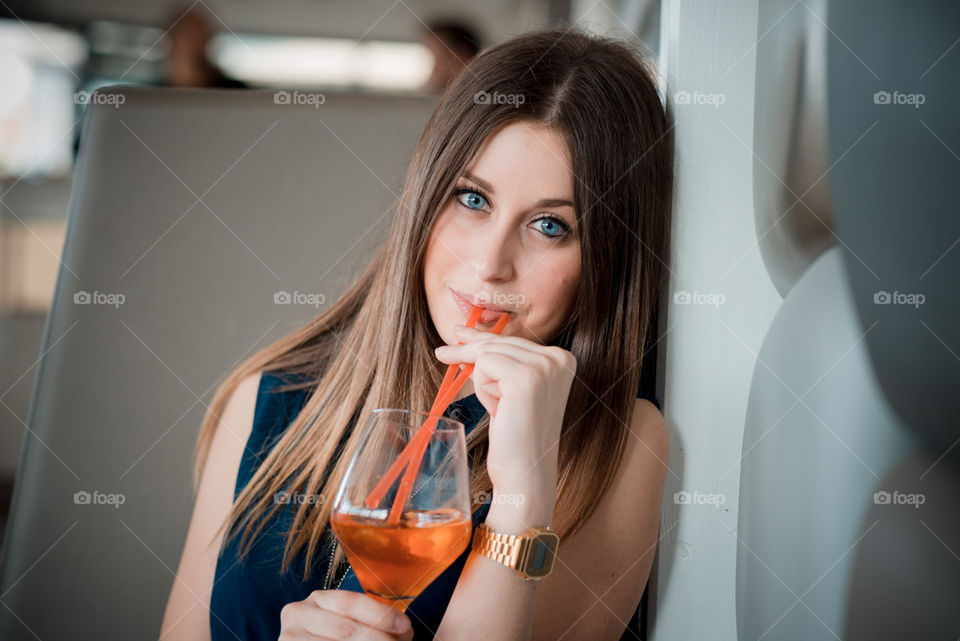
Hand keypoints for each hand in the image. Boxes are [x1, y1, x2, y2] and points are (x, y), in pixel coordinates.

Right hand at [278, 590, 412, 640]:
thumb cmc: (336, 639)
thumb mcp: (351, 624)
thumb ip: (372, 623)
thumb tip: (404, 631)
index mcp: (318, 599)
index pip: (350, 602)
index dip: (381, 614)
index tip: (406, 626)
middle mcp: (298, 614)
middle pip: (345, 629)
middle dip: (378, 638)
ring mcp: (288, 638)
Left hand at [434, 325, 576, 495]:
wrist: (525, 473)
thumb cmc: (516, 436)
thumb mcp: (511, 390)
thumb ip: (501, 362)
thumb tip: (464, 335)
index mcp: (562, 358)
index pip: (513, 339)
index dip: (481, 339)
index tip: (458, 331)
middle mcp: (558, 358)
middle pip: (499, 341)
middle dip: (470, 353)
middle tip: (442, 352)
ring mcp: (544, 366)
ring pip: (487, 353)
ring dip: (483, 383)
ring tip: (502, 409)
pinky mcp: (525, 377)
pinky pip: (484, 364)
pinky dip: (483, 389)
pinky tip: (500, 410)